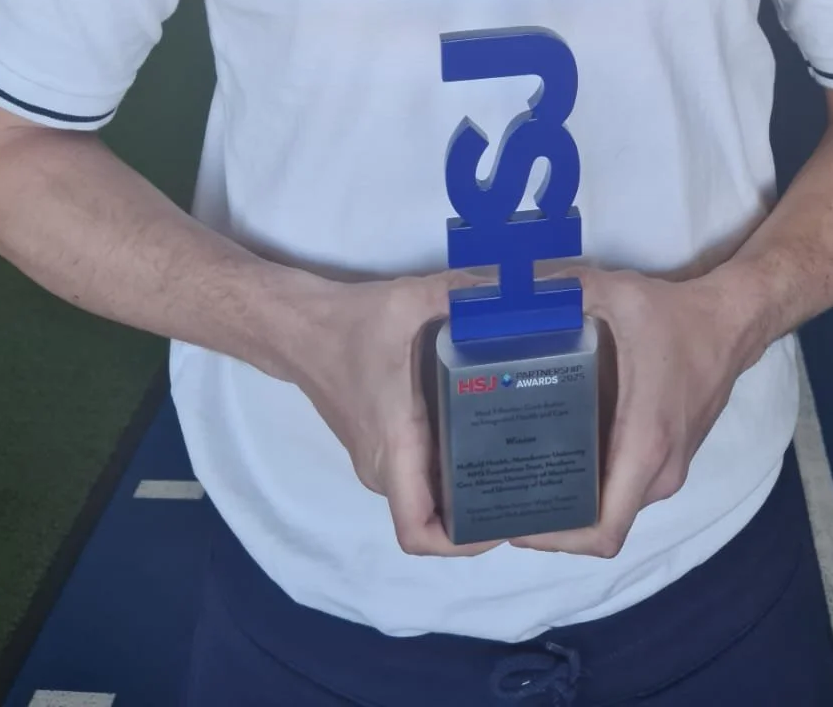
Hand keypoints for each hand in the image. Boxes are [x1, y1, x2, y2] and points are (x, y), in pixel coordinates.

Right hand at [275, 267, 501, 559]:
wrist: (300, 327)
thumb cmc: (351, 324)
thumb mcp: (412, 300)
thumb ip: (466, 294)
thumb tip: (518, 290)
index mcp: (394, 448)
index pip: (418, 531)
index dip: (462, 542)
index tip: (506, 520)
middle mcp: (384, 468)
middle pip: (434, 518)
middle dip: (481, 512)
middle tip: (532, 482)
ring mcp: (380, 461)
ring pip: (428, 496)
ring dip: (467, 490)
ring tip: (519, 458)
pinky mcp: (381, 446)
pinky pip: (420, 475)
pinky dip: (451, 468)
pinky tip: (487, 433)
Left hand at [511, 264, 758, 559]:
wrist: (731, 323)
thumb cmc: (676, 316)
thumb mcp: (615, 294)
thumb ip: (561, 292)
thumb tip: (510, 291)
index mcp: (644, 444)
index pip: (605, 529)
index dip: (557, 538)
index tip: (516, 524)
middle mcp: (659, 470)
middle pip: (603, 527)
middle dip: (553, 524)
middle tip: (504, 499)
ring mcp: (669, 470)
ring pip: (616, 510)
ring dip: (574, 507)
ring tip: (523, 479)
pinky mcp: (670, 459)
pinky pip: (627, 490)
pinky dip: (595, 488)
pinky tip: (561, 458)